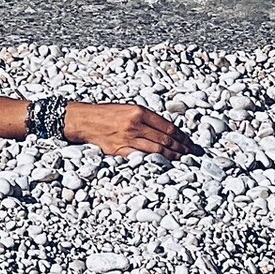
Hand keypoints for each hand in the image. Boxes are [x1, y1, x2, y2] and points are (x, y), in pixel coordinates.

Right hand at [64, 101, 195, 157]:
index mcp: (138, 111)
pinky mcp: (121, 150)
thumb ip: (146, 118)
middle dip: (181, 148)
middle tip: (190, 154)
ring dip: (173, 157)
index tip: (189, 143)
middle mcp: (135, 124)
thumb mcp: (127, 109)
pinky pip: (143, 157)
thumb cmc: (106, 113)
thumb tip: (167, 130)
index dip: (182, 137)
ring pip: (158, 150)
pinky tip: (164, 164)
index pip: (168, 126)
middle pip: (166, 139)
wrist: (84, 120)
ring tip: (182, 160)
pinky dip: (156, 162)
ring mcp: (128, 139)